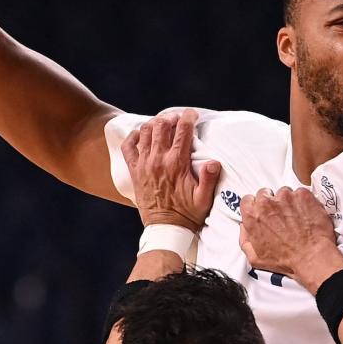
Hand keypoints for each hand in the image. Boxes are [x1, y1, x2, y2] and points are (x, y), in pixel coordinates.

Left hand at [121, 109, 220, 231]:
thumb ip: (209, 179)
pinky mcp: (135, 170)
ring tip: (163, 124)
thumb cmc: (187, 214)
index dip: (189, 117)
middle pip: (162, 125)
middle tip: (178, 119)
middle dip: (171, 117)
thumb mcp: (204, 199)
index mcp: (177, 163)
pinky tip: (141, 134)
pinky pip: (128, 147)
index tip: (193, 114)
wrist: (165, 229)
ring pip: (145, 132)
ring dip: (154, 124)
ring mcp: (144, 164)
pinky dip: (134, 136)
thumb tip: (214, 161)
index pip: (183, 130)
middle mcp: (158, 159)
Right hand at [239, 187, 342, 292]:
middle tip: (281, 217)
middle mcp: (267, 203)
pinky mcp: (302, 195)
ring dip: (288, 202)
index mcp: (253, 216)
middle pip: (265, 194)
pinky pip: (300, 193)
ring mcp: (285, 197)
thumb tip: (244, 227)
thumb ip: (245, 239)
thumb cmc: (286, 261)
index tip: (262, 212)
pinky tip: (306, 215)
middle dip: (271, 203)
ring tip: (295, 218)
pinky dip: (303, 202)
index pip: (248, 200)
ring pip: (284, 193)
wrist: (312, 257)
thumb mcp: (255, 258)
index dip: (255, 206)